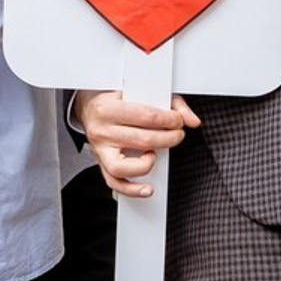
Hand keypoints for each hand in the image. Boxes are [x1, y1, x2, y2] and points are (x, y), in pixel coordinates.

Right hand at [74, 90, 200, 197]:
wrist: (89, 105)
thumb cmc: (116, 97)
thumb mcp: (140, 90)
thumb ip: (170, 101)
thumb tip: (191, 119)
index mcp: (108, 107)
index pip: (146, 116)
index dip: (169, 120)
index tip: (178, 120)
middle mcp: (102, 130)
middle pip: (141, 140)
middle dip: (168, 138)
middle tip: (177, 134)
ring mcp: (100, 149)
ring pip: (125, 167)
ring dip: (148, 163)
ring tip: (157, 152)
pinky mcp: (101, 163)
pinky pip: (115, 183)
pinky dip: (132, 189)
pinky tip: (148, 187)